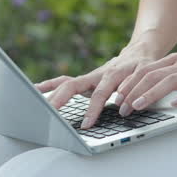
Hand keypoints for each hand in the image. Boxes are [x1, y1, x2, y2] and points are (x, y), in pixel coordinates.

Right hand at [35, 45, 163, 129]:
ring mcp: (88, 78)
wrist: (140, 50)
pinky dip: (50, 86)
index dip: (92, 110)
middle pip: (72, 86)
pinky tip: (37, 91)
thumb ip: (134, 88)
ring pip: (64, 83)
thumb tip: (123, 104)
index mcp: (110, 75)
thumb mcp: (144, 75)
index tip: (85, 125)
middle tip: (48, 114)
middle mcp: (95, 76)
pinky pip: (64, 82)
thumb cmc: (142, 64)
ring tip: (32, 100)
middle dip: (59, 100)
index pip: (98, 94)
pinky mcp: (85, 81)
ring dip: (49, 91)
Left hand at [114, 48, 176, 115]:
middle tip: (121, 107)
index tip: (117, 97)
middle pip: (151, 75)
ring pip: (167, 82)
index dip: (129, 84)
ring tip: (138, 106)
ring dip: (150, 94)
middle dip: (133, 92)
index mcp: (174, 60)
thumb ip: (169, 74)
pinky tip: (175, 104)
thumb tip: (148, 88)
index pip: (145, 70)